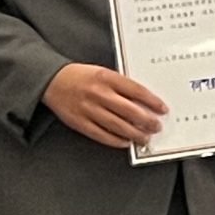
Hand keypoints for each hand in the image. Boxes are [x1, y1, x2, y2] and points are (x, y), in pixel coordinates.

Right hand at [43, 62, 165, 148]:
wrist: (52, 80)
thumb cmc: (81, 76)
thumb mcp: (104, 73)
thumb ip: (122, 85)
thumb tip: (144, 101)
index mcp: (106, 78)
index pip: (136, 91)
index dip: (152, 102)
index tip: (162, 109)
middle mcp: (98, 93)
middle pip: (129, 110)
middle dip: (147, 121)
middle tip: (156, 126)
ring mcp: (88, 109)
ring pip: (117, 125)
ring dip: (134, 133)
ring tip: (145, 137)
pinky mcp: (79, 121)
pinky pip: (101, 134)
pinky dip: (115, 140)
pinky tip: (125, 142)